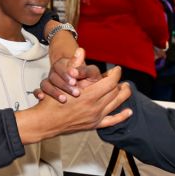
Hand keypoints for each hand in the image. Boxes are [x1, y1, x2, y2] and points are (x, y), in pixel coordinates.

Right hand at [16, 67, 133, 143]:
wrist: (45, 122)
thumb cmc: (51, 101)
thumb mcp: (63, 81)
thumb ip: (75, 65)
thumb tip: (81, 50)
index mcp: (90, 95)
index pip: (110, 82)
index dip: (115, 74)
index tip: (117, 69)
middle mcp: (95, 107)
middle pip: (114, 92)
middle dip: (119, 83)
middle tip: (120, 78)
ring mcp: (95, 117)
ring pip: (115, 104)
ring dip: (122, 95)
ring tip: (126, 88)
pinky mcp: (94, 125)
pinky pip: (112, 121)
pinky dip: (122, 116)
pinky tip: (129, 112)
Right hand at [37, 46, 102, 102]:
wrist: (82, 84)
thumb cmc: (86, 79)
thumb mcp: (90, 72)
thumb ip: (85, 69)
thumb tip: (76, 70)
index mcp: (65, 65)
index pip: (61, 67)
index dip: (66, 74)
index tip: (75, 81)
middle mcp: (55, 72)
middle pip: (54, 77)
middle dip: (64, 85)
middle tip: (76, 93)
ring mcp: (49, 81)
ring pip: (45, 84)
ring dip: (53, 91)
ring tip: (64, 99)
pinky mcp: (45, 91)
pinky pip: (37, 90)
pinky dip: (38, 93)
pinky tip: (42, 98)